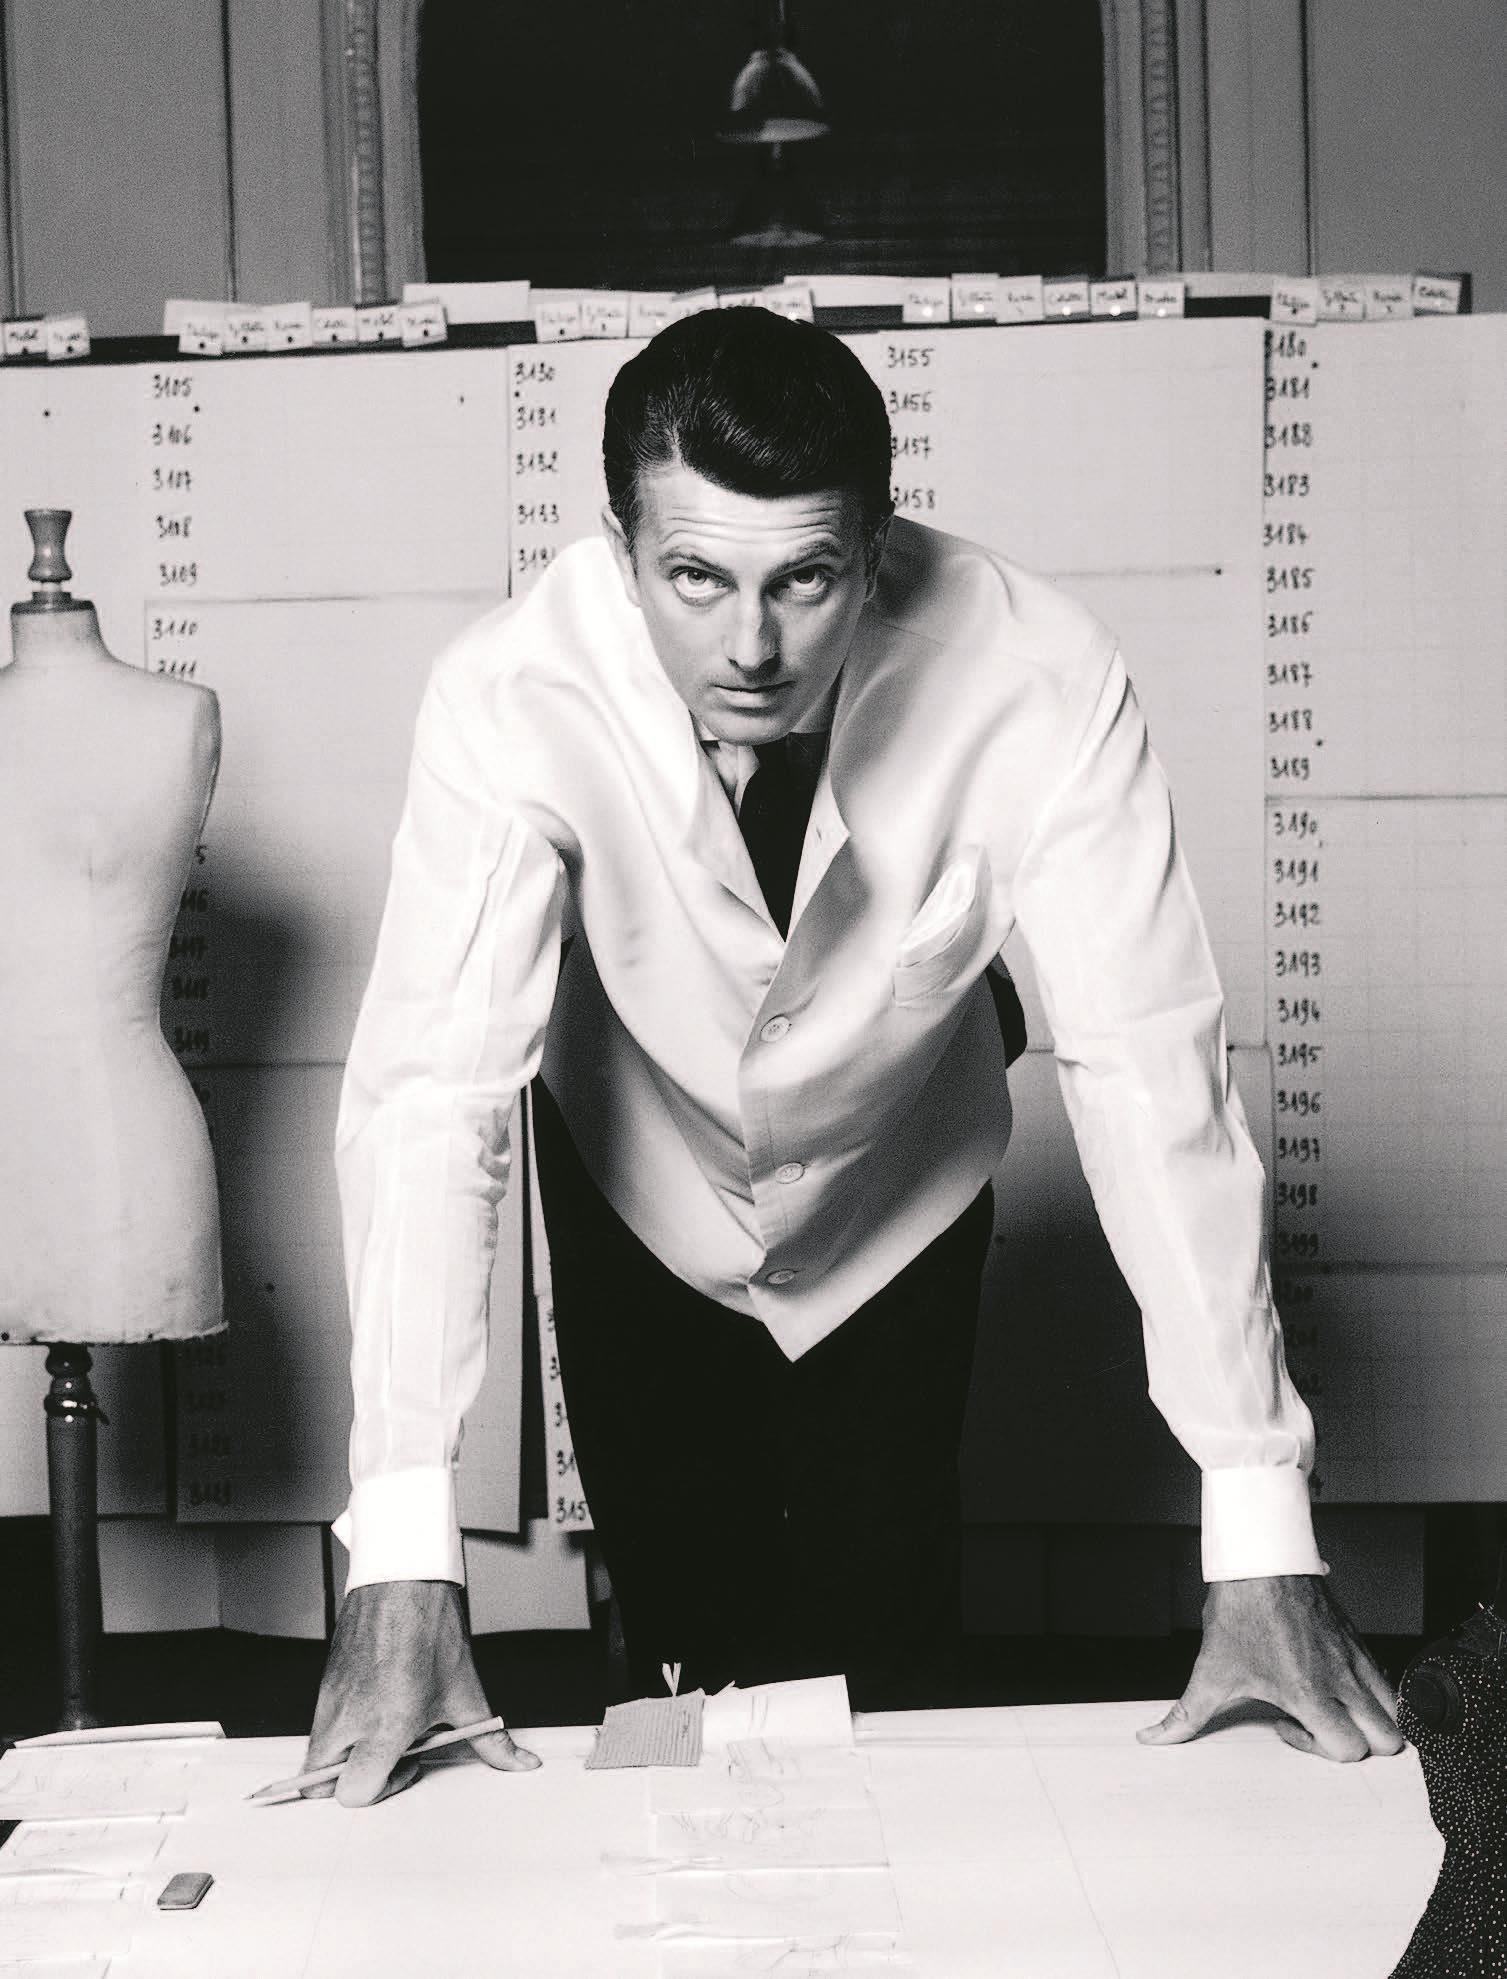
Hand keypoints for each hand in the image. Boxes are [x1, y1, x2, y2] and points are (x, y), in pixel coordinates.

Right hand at [304, 1579, 540, 1805]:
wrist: (404, 1578)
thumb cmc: (431, 1630)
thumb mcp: (467, 1693)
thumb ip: (493, 1741)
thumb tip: (521, 1763)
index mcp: (384, 1728)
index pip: (355, 1792)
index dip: (383, 1789)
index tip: (408, 1763)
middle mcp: (349, 1718)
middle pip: (319, 1783)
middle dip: (350, 1781)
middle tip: (386, 1756)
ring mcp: (330, 1700)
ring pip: (316, 1753)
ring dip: (343, 1754)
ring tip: (381, 1727)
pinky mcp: (324, 1683)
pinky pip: (319, 1723)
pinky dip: (339, 1728)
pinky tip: (375, 1703)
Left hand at [1138, 1574, 1403, 1761]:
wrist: (1260, 1559)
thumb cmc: (1241, 1610)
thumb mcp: (1211, 1669)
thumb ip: (1185, 1715)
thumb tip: (1154, 1738)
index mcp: (1308, 1693)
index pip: (1349, 1749)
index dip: (1320, 1750)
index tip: (1288, 1726)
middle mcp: (1341, 1680)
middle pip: (1387, 1739)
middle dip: (1361, 1746)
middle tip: (1321, 1726)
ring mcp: (1354, 1660)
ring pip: (1394, 1710)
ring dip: (1373, 1721)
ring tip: (1335, 1709)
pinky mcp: (1357, 1641)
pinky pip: (1385, 1679)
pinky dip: (1373, 1693)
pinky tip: (1336, 1683)